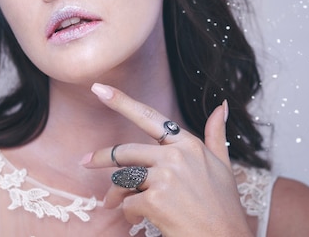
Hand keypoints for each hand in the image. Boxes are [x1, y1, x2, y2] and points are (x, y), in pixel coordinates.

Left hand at [82, 83, 252, 236]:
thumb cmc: (224, 208)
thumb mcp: (224, 166)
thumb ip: (216, 135)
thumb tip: (222, 105)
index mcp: (189, 145)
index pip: (150, 117)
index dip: (122, 101)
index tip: (99, 88)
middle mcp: (176, 156)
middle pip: (126, 151)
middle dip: (100, 157)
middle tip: (84, 161)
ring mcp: (166, 177)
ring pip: (124, 179)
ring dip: (116, 195)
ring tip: (114, 205)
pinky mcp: (156, 200)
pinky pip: (128, 204)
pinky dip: (129, 214)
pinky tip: (139, 221)